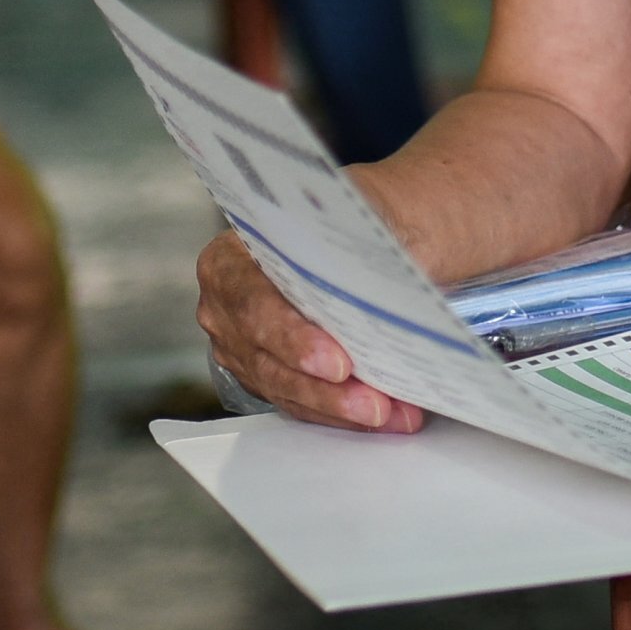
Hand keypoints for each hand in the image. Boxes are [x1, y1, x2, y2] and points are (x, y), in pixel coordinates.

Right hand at [196, 225, 422, 432]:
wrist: (337, 240)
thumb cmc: (336, 223)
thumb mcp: (346, 214)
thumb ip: (361, 240)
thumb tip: (404, 270)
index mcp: (230, 260)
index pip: (254, 304)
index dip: (295, 338)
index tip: (339, 362)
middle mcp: (225, 309)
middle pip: (268, 359)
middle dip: (324, 389)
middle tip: (372, 404)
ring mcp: (240, 347)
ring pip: (285, 389)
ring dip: (340, 407)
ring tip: (388, 414)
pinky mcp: (264, 374)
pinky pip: (299, 402)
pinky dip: (341, 412)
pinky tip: (384, 415)